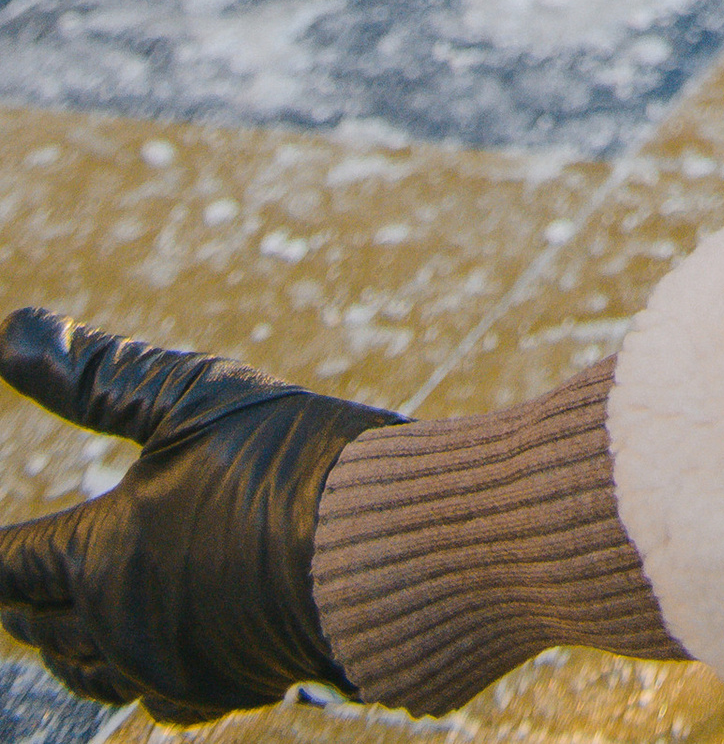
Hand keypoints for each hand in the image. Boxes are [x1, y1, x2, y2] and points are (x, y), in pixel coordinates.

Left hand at [0, 305, 394, 722]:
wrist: (385, 547)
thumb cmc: (286, 459)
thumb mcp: (192, 396)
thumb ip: (97, 374)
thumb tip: (10, 330)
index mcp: (101, 558)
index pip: (6, 565)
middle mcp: (122, 628)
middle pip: (38, 625)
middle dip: (20, 598)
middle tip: (12, 576)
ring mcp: (174, 667)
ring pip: (87, 669)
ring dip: (64, 640)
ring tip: (60, 619)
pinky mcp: (225, 688)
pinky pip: (151, 694)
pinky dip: (128, 669)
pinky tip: (145, 651)